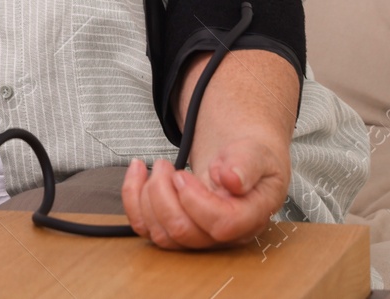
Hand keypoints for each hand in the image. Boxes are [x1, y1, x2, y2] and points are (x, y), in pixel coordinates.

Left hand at [120, 136, 290, 248]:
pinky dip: (132, 198)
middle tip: (165, 165)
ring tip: (159, 166)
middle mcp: (222, 236)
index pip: (221, 224)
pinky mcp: (174, 230)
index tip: (183, 175)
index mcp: (248, 217)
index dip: (196, 200)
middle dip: (163, 194)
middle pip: (183, 231)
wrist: (240, 163)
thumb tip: (231, 179)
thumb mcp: (258, 153)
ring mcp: (197, 236)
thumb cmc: (250, 160)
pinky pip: (144, 227)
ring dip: (147, 195)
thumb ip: (247, 163)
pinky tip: (137, 171)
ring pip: (161, 234)